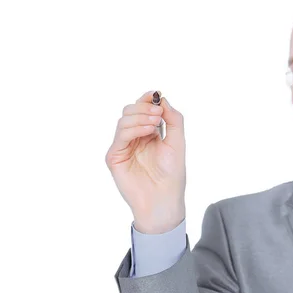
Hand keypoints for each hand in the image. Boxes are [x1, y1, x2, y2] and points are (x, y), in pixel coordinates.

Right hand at [105, 91, 185, 233]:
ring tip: (155, 124)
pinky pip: (120, 135)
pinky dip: (133, 129)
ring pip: (124, 120)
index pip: (143, 109)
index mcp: (149, 133)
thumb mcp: (177, 141)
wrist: (164, 198)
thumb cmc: (172, 174)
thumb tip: (162, 99)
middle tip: (158, 114)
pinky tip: (147, 132)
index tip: (156, 94)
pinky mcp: (115, 156)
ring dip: (140, 117)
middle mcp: (134, 138)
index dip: (148, 99)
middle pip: (130, 110)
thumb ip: (173, 119)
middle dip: (144, 108)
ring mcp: (123, 146)